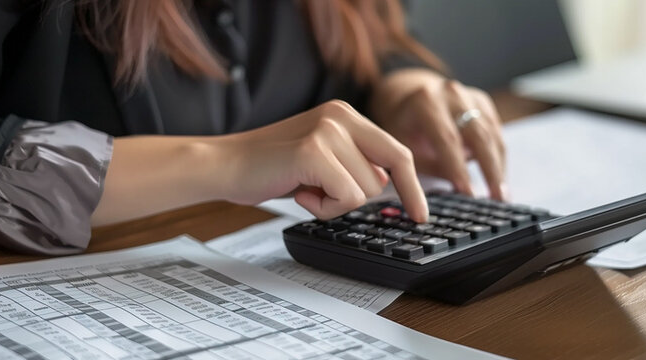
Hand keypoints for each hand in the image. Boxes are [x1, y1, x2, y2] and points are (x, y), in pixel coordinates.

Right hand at [215, 100, 427, 220]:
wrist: (225, 165)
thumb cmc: (270, 167)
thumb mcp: (321, 158)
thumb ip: (354, 163)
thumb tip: (387, 182)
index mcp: (345, 114)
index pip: (396, 152)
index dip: (412, 186)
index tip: (420, 214)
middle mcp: (341, 116)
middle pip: (385, 176)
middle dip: (356, 196)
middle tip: (320, 192)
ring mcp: (328, 131)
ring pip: (365, 191)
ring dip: (335, 202)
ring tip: (304, 187)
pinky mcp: (314, 151)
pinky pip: (347, 198)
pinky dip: (324, 207)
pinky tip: (299, 193)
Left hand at [370, 69, 506, 199]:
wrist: (409, 93)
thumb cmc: (403, 125)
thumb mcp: (403, 145)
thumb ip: (428, 165)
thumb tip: (455, 194)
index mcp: (425, 102)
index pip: (447, 139)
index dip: (459, 168)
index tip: (468, 194)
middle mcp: (451, 94)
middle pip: (478, 135)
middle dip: (490, 170)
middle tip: (497, 199)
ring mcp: (469, 95)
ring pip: (491, 134)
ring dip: (498, 166)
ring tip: (502, 195)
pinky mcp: (482, 101)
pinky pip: (496, 131)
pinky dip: (498, 156)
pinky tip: (499, 178)